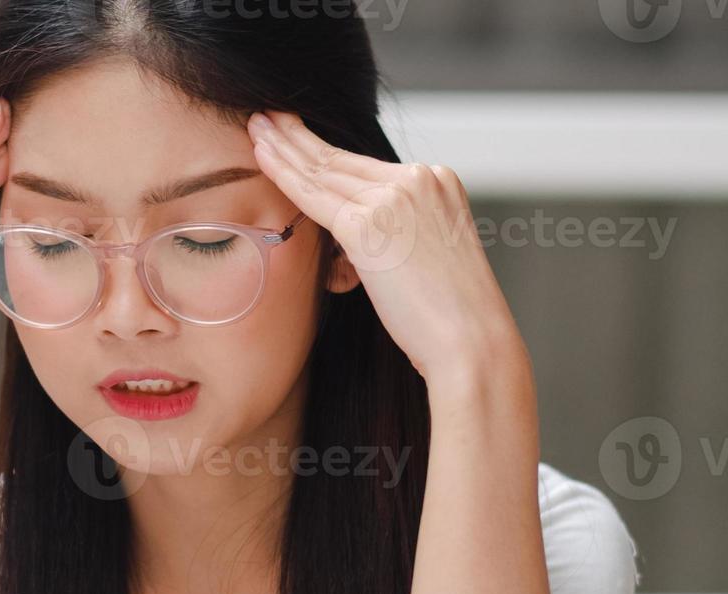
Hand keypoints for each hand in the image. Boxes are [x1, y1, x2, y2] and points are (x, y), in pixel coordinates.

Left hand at [246, 110, 525, 389]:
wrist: (471, 342)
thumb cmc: (449, 317)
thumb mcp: (429, 256)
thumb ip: (397, 233)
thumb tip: (352, 240)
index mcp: (438, 182)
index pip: (365, 166)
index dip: (325, 149)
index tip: (296, 134)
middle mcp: (420, 179)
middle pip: (342, 159)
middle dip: (298, 137)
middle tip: (265, 117)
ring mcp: (395, 197)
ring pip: (324, 170)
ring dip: (283, 146)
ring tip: (255, 127)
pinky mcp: (370, 224)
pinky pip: (313, 196)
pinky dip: (283, 174)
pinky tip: (260, 157)